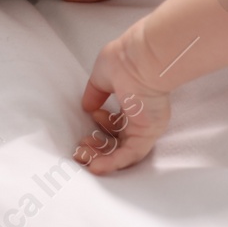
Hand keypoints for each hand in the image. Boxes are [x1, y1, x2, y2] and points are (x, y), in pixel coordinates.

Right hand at [74, 29, 171, 174]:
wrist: (140, 60)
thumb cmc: (124, 60)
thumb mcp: (102, 77)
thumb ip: (95, 93)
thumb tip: (87, 106)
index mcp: (133, 103)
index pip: (118, 123)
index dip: (101, 126)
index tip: (90, 119)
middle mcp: (141, 117)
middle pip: (118, 141)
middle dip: (97, 147)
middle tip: (81, 148)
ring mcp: (145, 127)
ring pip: (122, 152)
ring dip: (100, 158)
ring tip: (82, 157)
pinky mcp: (147, 134)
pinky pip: (130, 155)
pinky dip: (112, 163)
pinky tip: (95, 166)